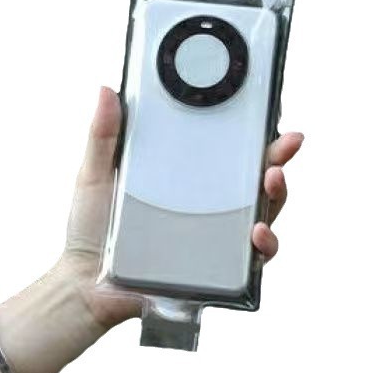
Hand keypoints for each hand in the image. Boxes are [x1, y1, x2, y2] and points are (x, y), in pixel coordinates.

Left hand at [61, 86, 303, 327]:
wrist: (86, 282)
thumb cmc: (92, 228)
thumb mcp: (96, 174)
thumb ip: (103, 135)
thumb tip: (107, 90)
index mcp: (184, 177)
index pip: (224, 148)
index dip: (248, 131)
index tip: (262, 111)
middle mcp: (206, 203)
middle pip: (252, 176)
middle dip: (277, 156)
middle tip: (285, 141)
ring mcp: (215, 234)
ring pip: (263, 211)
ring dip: (278, 194)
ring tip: (273, 179)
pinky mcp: (217, 266)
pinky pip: (253, 256)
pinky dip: (265, 244)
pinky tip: (257, 232)